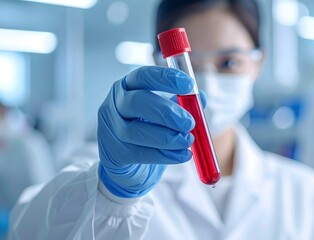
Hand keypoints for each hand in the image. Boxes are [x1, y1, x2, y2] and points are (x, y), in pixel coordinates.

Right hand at [97, 66, 205, 197]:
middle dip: (166, 112)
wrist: (128, 165)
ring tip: (188, 141)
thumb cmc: (149, 132)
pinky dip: (164, 155)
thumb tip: (202, 97)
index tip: (189, 85)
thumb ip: (182, 105)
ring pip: (136, 131)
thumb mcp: (166, 115)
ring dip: (167, 137)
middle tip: (189, 122)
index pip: (143, 76)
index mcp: (129, 87)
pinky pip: (140, 153)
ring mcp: (111, 129)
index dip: (166, 78)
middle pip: (137, 101)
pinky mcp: (114, 153)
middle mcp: (116, 104)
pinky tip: (182, 155)